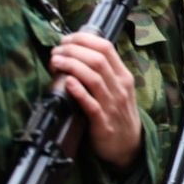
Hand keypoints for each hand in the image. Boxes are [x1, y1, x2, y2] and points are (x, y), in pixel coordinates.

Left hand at [50, 33, 140, 169]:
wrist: (128, 145)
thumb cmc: (118, 113)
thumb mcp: (118, 88)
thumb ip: (103, 72)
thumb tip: (77, 53)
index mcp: (123, 76)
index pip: (106, 48)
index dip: (83, 39)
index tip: (66, 39)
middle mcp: (119, 87)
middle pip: (98, 59)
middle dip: (73, 50)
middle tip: (56, 51)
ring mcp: (112, 104)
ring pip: (94, 78)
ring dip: (72, 66)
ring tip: (55, 61)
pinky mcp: (103, 122)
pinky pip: (91, 104)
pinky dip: (78, 91)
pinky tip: (67, 82)